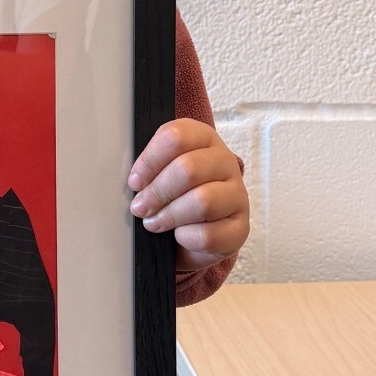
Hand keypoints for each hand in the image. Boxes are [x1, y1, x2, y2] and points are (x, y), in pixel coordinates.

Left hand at [127, 119, 248, 274]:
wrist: (192, 234)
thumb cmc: (172, 197)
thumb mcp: (159, 174)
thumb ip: (148, 169)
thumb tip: (135, 182)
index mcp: (203, 139)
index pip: (176, 137)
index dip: (150, 161)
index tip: (135, 181)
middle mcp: (225, 162)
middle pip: (188, 169)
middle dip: (157, 192)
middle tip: (140, 207)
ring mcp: (238, 195)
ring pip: (202, 202)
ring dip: (170, 216)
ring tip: (154, 223)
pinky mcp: (241, 228)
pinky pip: (209, 234)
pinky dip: (186, 238)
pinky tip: (179, 235)